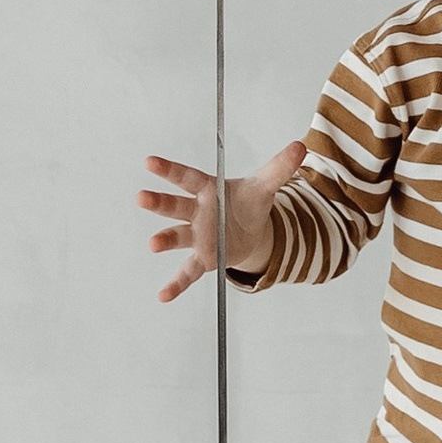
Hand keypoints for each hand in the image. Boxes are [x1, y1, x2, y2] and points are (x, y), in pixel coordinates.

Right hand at [138, 142, 306, 302]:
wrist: (252, 232)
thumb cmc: (248, 204)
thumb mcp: (265, 186)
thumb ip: (279, 168)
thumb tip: (300, 147)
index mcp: (208, 190)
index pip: (187, 178)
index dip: (169, 170)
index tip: (150, 162)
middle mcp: (197, 212)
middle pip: (175, 205)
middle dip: (158, 202)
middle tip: (142, 197)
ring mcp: (197, 236)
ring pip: (178, 236)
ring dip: (165, 240)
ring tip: (153, 244)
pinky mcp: (203, 258)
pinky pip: (187, 272)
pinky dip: (176, 284)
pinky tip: (163, 295)